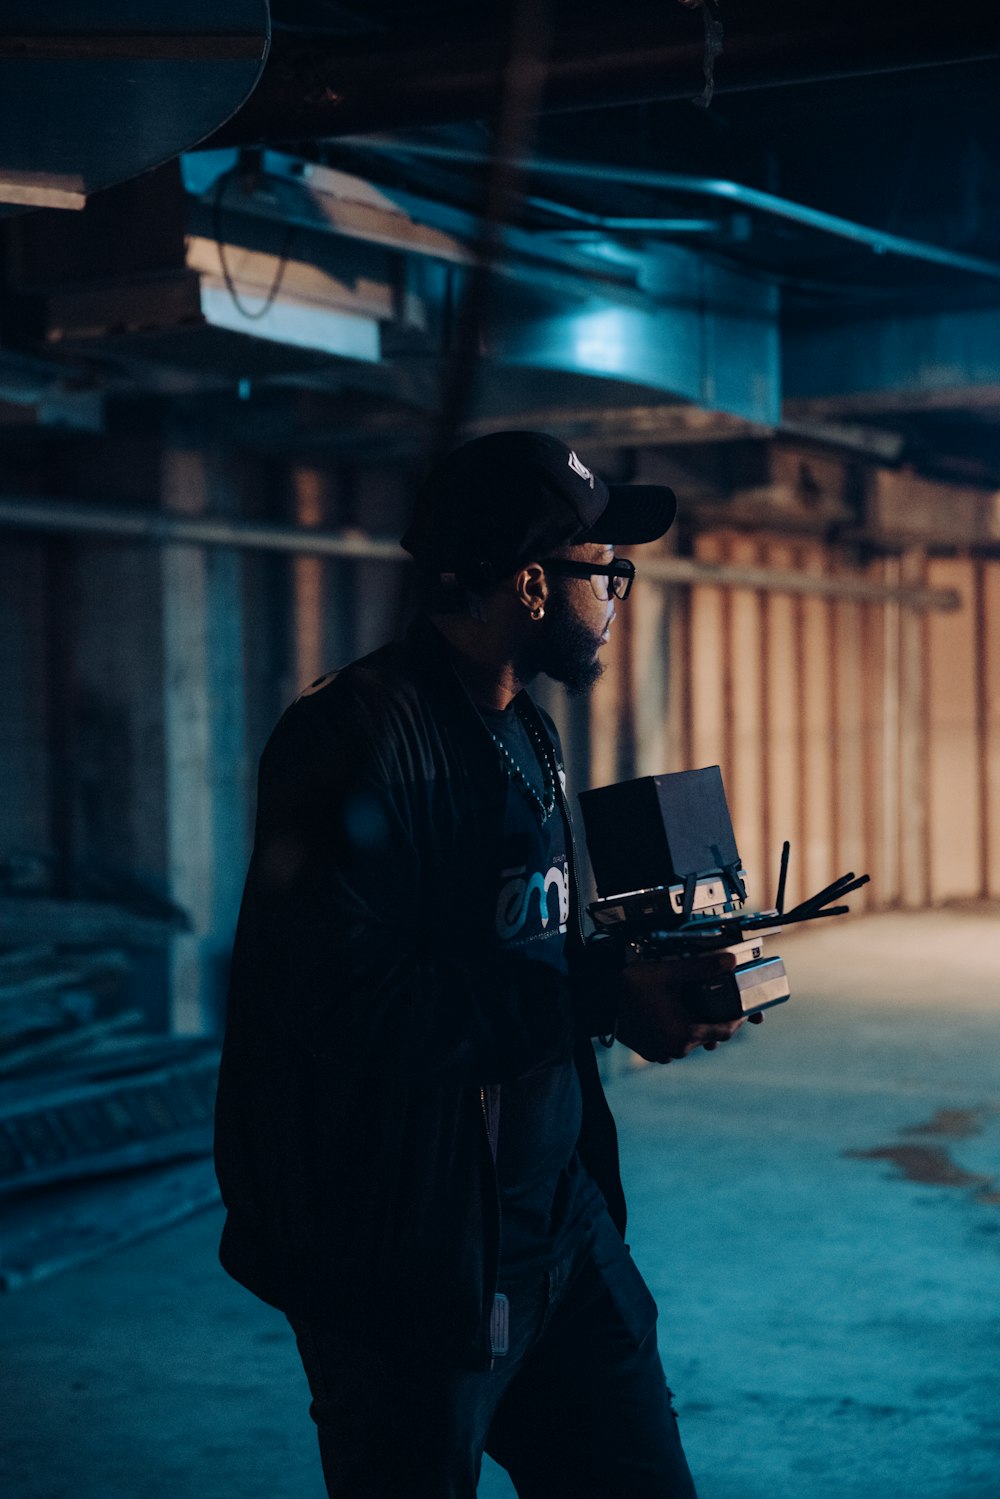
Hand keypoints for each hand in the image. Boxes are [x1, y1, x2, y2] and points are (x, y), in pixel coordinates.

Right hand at [613, 951, 763, 1063]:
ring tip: (696, 1007)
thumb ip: (703, 967)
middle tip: (720, 1003)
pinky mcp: (650, 1052)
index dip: (737, 1018)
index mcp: (685, 1033)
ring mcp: (662, 1053)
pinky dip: (678, 1032)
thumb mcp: (670, 972)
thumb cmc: (631, 986)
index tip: (743, 1008)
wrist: (597, 999)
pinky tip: (675, 1015)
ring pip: (690, 1041)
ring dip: (696, 1026)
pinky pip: (673, 1044)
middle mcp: (676, 1049)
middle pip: (708, 1037)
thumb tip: (731, 960)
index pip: (725, 1031)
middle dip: (716, 1020)